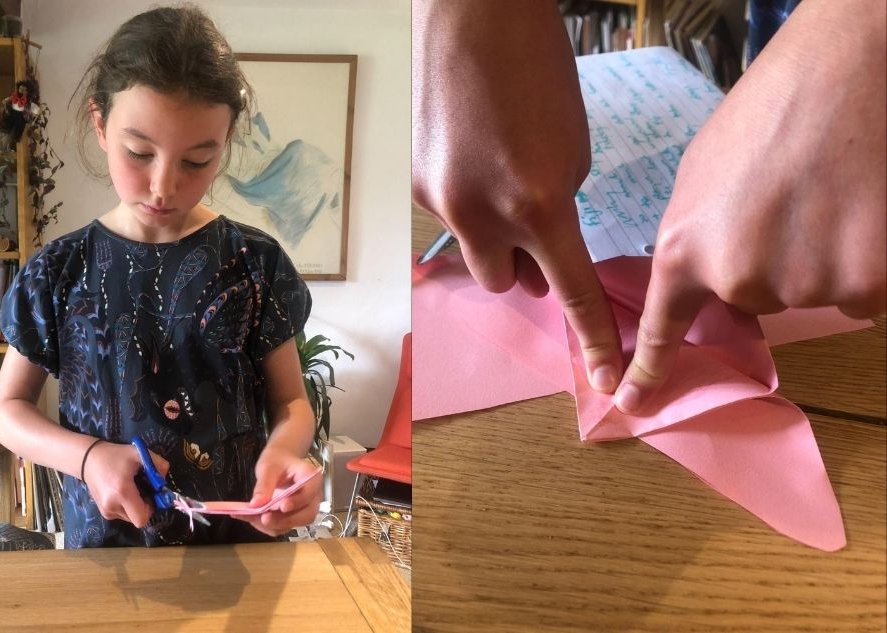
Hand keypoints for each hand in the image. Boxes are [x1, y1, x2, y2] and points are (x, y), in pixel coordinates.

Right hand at [83, 441, 169, 527]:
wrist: (89, 460)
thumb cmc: (116, 456)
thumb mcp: (140, 454)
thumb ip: (159, 465)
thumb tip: (164, 482)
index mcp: (122, 492)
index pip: (142, 518)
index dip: (151, 508)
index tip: (150, 494)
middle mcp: (112, 506)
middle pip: (138, 518)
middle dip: (144, 506)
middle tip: (142, 489)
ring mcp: (106, 511)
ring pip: (130, 517)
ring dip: (135, 506)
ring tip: (130, 488)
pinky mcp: (103, 512)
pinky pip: (122, 514)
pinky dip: (127, 506)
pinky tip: (122, 491)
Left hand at [234, 445, 322, 536]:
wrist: (280, 462)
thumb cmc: (278, 460)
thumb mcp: (268, 467)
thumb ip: (264, 485)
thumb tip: (256, 504)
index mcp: (311, 477)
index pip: (310, 493)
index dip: (298, 501)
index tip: (282, 506)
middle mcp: (313, 495)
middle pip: (306, 514)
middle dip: (284, 520)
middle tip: (264, 518)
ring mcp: (305, 508)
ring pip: (296, 524)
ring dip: (274, 525)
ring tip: (253, 518)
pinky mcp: (295, 516)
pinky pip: (285, 527)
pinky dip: (269, 526)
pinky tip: (254, 519)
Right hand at [413, 0, 622, 392]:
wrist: (473, 18)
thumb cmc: (539, 72)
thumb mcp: (573, 150)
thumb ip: (557, 211)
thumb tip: (538, 248)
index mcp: (537, 206)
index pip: (571, 292)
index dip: (593, 338)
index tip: (607, 379)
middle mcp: (480, 216)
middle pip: (505, 284)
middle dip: (525, 269)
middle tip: (537, 234)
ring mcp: (439, 203)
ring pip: (472, 251)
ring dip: (492, 239)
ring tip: (499, 184)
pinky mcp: (413, 185)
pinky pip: (447, 217)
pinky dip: (466, 202)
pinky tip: (471, 157)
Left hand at [616, 0, 885, 413]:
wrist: (846, 72)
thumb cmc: (768, 110)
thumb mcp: (701, 177)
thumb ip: (696, 239)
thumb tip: (708, 282)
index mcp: (685, 250)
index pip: (663, 328)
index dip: (650, 370)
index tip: (632, 404)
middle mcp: (739, 280)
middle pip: (757, 301)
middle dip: (771, 261)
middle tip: (787, 202)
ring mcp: (804, 286)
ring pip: (815, 294)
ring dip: (823, 257)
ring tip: (824, 195)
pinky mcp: (867, 284)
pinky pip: (864, 293)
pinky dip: (867, 259)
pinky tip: (860, 211)